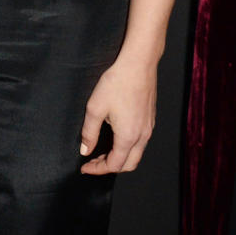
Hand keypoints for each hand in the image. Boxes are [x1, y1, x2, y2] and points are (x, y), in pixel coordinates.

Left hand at [79, 58, 156, 175]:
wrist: (138, 64)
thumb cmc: (116, 83)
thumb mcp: (95, 108)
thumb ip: (89, 133)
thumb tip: (85, 150)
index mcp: (128, 137)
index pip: (114, 165)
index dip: (98, 169)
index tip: (85, 167)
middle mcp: (142, 136)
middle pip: (129, 165)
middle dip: (110, 167)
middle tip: (93, 161)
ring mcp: (149, 128)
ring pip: (136, 154)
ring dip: (120, 157)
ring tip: (102, 150)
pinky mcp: (150, 119)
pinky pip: (141, 142)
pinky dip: (128, 147)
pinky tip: (115, 136)